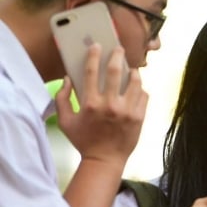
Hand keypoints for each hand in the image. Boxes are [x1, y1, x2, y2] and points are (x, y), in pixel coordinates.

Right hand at [57, 44, 147, 167]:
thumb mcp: (65, 121)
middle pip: (115, 72)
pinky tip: (137, 88)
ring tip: (131, 69)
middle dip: (117, 56)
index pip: (91, 72)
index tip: (97, 46)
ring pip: (135, 82)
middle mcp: (110, 105)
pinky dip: (141, 89)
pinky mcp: (140, 117)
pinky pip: (144, 96)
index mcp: (90, 104)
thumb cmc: (84, 140)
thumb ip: (62, 99)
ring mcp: (127, 111)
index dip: (94, 55)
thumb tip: (68, 79)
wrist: (105, 160)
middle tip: (118, 49)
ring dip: (133, 72)